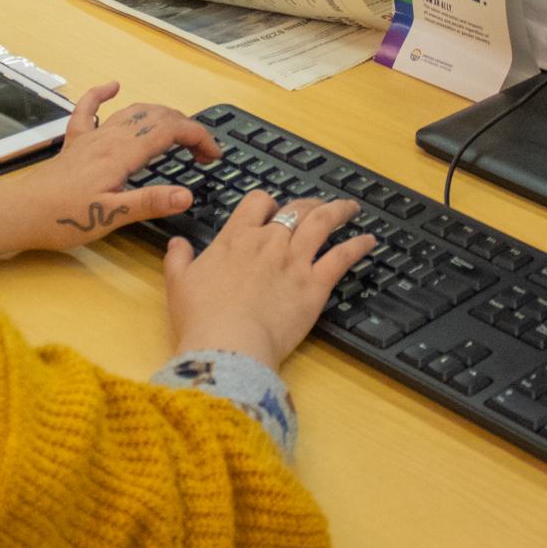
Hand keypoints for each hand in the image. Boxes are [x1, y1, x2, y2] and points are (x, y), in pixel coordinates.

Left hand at [19, 82, 218, 252]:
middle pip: (156, 117)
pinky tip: (111, 86)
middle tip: (202, 153)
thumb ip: (149, 202)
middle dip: (186, 128)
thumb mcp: (111, 217)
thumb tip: (187, 193)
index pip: (170, 131)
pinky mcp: (74, 144)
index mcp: (121, 154)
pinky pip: (89, 109)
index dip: (198, 137)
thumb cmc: (62, 219)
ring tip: (178, 132)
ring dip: (160, 115)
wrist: (19, 213)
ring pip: (132, 111)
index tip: (213, 156)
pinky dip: (102, 94)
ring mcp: (90, 138)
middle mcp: (108, 138)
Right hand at [163, 190, 375, 370]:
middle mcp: (269, 242)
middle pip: (295, 209)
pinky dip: (358, 245)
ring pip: (322, 223)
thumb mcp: (178, 284)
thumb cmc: (201, 318)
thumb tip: (177, 243)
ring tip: (350, 208)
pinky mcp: (315, 285)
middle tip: (316, 205)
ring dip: (339, 211)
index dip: (268, 202)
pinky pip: (342, 257)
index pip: (258, 202)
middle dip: (308, 203)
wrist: (228, 345)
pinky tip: (368, 240)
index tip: (273, 209)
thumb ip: (178, 259)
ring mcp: (295, 261)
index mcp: (236, 238)